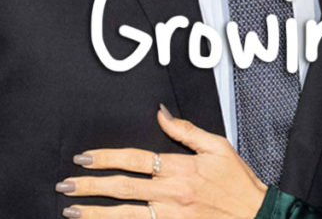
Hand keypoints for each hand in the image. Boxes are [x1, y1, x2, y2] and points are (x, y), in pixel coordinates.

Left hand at [56, 105, 266, 218]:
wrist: (255, 216)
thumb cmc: (238, 181)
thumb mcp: (217, 147)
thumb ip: (186, 131)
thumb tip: (161, 113)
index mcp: (181, 168)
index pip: (135, 159)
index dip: (106, 158)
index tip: (84, 157)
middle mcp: (171, 194)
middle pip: (122, 188)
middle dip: (90, 186)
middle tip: (65, 184)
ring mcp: (170, 217)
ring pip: (124, 216)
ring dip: (94, 213)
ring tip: (70, 210)